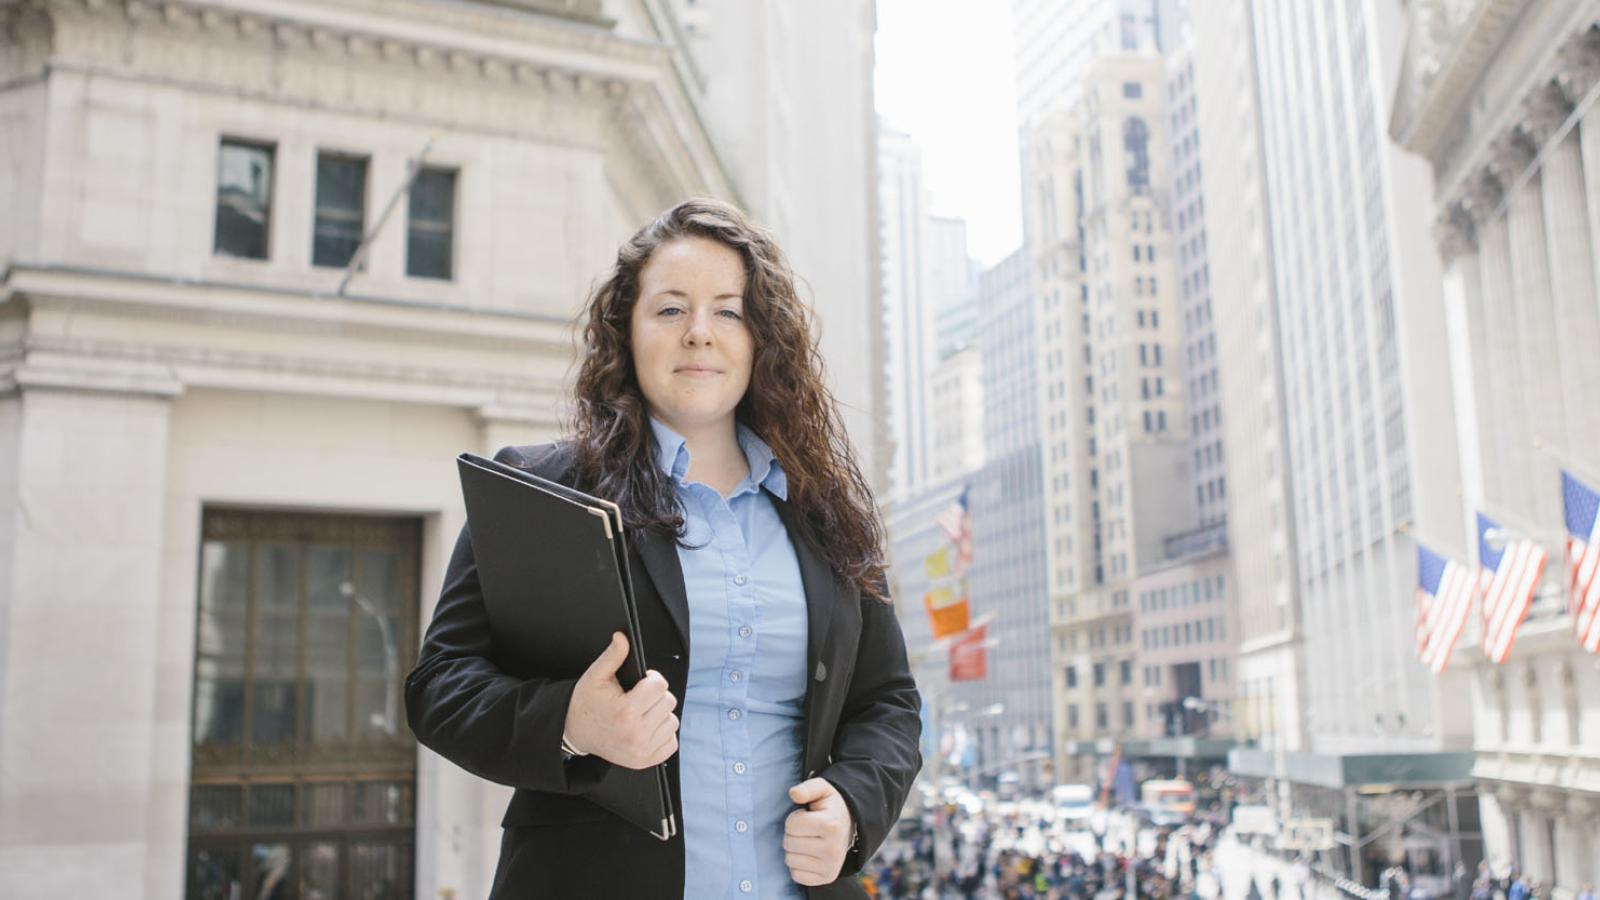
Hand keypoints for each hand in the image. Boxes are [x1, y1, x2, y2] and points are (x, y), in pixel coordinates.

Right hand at [563, 632, 677, 768]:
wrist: (575, 733)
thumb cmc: (586, 703)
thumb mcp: (595, 676)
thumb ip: (613, 655)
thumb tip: (623, 637)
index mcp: (626, 712)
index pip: (659, 686)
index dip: (651, 679)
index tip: (641, 682)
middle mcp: (636, 734)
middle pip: (668, 702)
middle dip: (656, 696)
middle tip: (638, 698)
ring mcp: (642, 750)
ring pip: (672, 721)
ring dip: (660, 715)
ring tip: (641, 713)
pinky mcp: (646, 761)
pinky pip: (671, 742)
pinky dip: (662, 733)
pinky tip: (645, 728)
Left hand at [783, 777, 853, 885]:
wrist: (849, 825)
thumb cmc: (829, 807)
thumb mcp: (821, 789)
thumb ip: (807, 788)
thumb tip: (793, 793)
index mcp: (831, 825)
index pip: (791, 825)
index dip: (794, 818)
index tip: (806, 816)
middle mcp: (833, 849)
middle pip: (789, 843)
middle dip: (793, 834)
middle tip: (807, 830)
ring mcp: (831, 866)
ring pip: (790, 860)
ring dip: (794, 850)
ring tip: (808, 841)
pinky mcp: (827, 877)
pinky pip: (796, 875)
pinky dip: (798, 865)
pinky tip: (809, 855)